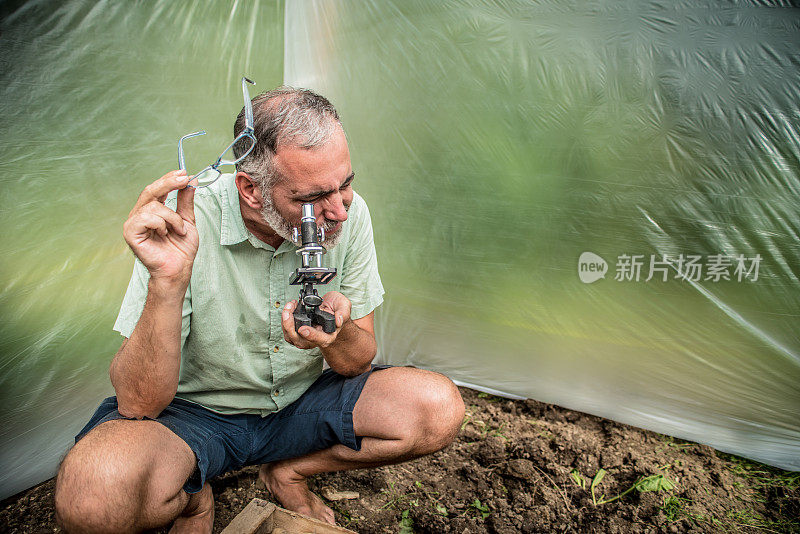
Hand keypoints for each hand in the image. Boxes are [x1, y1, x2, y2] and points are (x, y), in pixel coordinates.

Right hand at [123, 170, 197, 284]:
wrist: (178, 269)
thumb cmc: (180, 249)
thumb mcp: (187, 220)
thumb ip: (185, 201)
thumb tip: (190, 182)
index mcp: (152, 211)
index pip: (157, 189)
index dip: (169, 179)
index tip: (184, 173)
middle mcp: (140, 215)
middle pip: (150, 190)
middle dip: (169, 183)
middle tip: (184, 179)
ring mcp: (133, 223)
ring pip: (154, 206)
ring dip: (172, 218)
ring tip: (178, 230)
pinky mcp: (130, 232)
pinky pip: (146, 217)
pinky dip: (161, 224)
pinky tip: (165, 234)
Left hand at [281, 291, 351, 348]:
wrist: (331, 309)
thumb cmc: (337, 309)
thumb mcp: (344, 306)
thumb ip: (343, 313)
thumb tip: (338, 320)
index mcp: (329, 335)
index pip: (321, 340)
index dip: (311, 335)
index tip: (303, 329)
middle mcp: (316, 339)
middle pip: (300, 341)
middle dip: (290, 328)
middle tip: (288, 313)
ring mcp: (306, 337)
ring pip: (291, 337)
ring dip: (286, 323)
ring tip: (288, 307)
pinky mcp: (298, 333)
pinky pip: (288, 332)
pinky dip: (285, 321)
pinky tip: (289, 309)